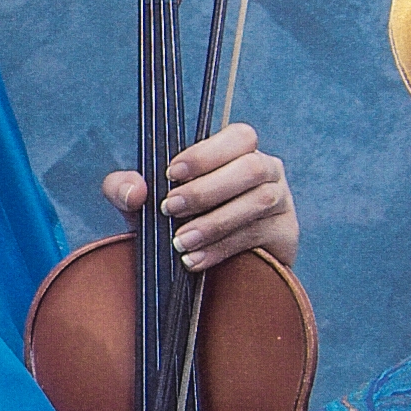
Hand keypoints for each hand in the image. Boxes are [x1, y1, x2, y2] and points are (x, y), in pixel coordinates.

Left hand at [102, 122, 297, 270]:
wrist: (211, 273)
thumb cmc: (178, 222)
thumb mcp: (146, 204)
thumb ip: (125, 189)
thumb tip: (134, 190)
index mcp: (239, 153)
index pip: (238, 137)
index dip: (206, 152)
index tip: (171, 173)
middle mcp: (267, 171)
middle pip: (252, 167)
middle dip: (208, 189)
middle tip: (171, 208)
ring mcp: (282, 202)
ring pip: (260, 201)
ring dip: (215, 222)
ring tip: (181, 241)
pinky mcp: (286, 235)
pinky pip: (259, 237)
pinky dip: (222, 248)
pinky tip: (195, 259)